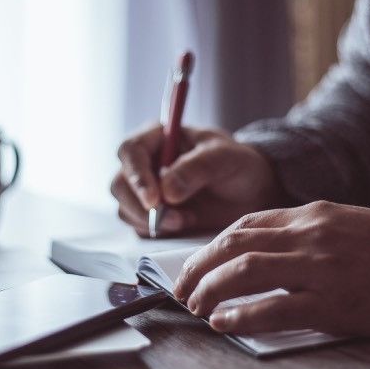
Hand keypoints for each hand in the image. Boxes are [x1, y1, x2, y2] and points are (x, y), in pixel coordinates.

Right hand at [111, 124, 285, 236]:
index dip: (137, 176)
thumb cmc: (237, 165)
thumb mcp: (225, 158)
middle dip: (142, 206)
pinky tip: (184, 223)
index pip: (130, 150)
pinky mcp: (150, 214)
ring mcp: (145, 189)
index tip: (155, 200)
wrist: (249, 191)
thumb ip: (197, 168)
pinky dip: (156, 231)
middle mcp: (145, 162)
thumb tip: (166, 191)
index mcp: (158, 137)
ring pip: (125, 208)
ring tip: (185, 220)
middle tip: (174, 219)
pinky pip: (137, 226)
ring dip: (150, 221)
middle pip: (120, 183)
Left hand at [172, 201, 369, 337]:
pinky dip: (241, 315)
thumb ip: (305, 230)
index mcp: (313, 213)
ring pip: (246, 271)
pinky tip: (222, 323)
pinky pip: (275, 308)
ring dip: (211, 289)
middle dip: (200, 267)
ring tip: (195, 306)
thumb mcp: (347, 223)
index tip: (197, 264)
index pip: (246, 224)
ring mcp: (322, 267)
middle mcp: (312, 234)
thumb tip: (259, 250)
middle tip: (182, 289)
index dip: (212, 246)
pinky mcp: (334, 303)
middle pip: (236, 245)